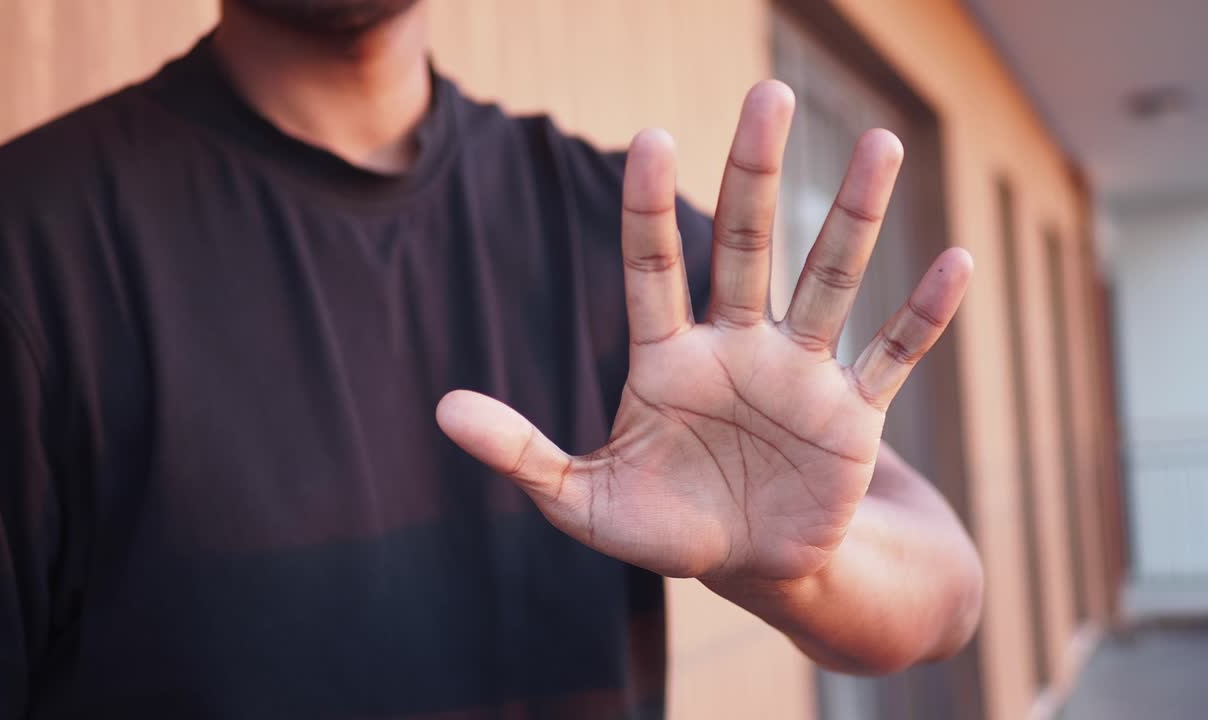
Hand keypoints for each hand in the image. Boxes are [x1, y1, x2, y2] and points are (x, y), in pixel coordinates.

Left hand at [436, 80, 971, 583]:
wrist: (752, 564)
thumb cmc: (666, 526)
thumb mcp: (583, 500)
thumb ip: (520, 452)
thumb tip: (442, 410)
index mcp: (666, 358)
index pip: (653, 265)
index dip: (650, 206)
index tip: (651, 139)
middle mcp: (736, 346)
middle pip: (746, 246)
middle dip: (755, 173)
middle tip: (768, 95)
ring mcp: (799, 373)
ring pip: (830, 280)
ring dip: (854, 218)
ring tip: (880, 144)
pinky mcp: (851, 413)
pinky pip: (893, 353)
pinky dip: (923, 315)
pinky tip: (956, 260)